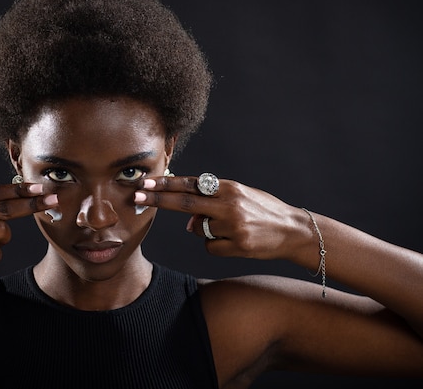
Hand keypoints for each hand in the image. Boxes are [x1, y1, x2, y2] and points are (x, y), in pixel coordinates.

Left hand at [135, 176, 309, 259]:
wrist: (293, 230)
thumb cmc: (262, 211)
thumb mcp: (238, 197)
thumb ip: (211, 203)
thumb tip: (188, 221)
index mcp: (228, 188)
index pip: (190, 185)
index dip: (166, 185)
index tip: (146, 183)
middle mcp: (229, 204)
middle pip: (185, 203)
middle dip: (158, 200)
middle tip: (136, 196)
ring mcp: (234, 225)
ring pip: (199, 230)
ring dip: (207, 231)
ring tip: (233, 229)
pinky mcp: (238, 244)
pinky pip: (210, 247)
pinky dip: (217, 245)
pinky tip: (236, 241)